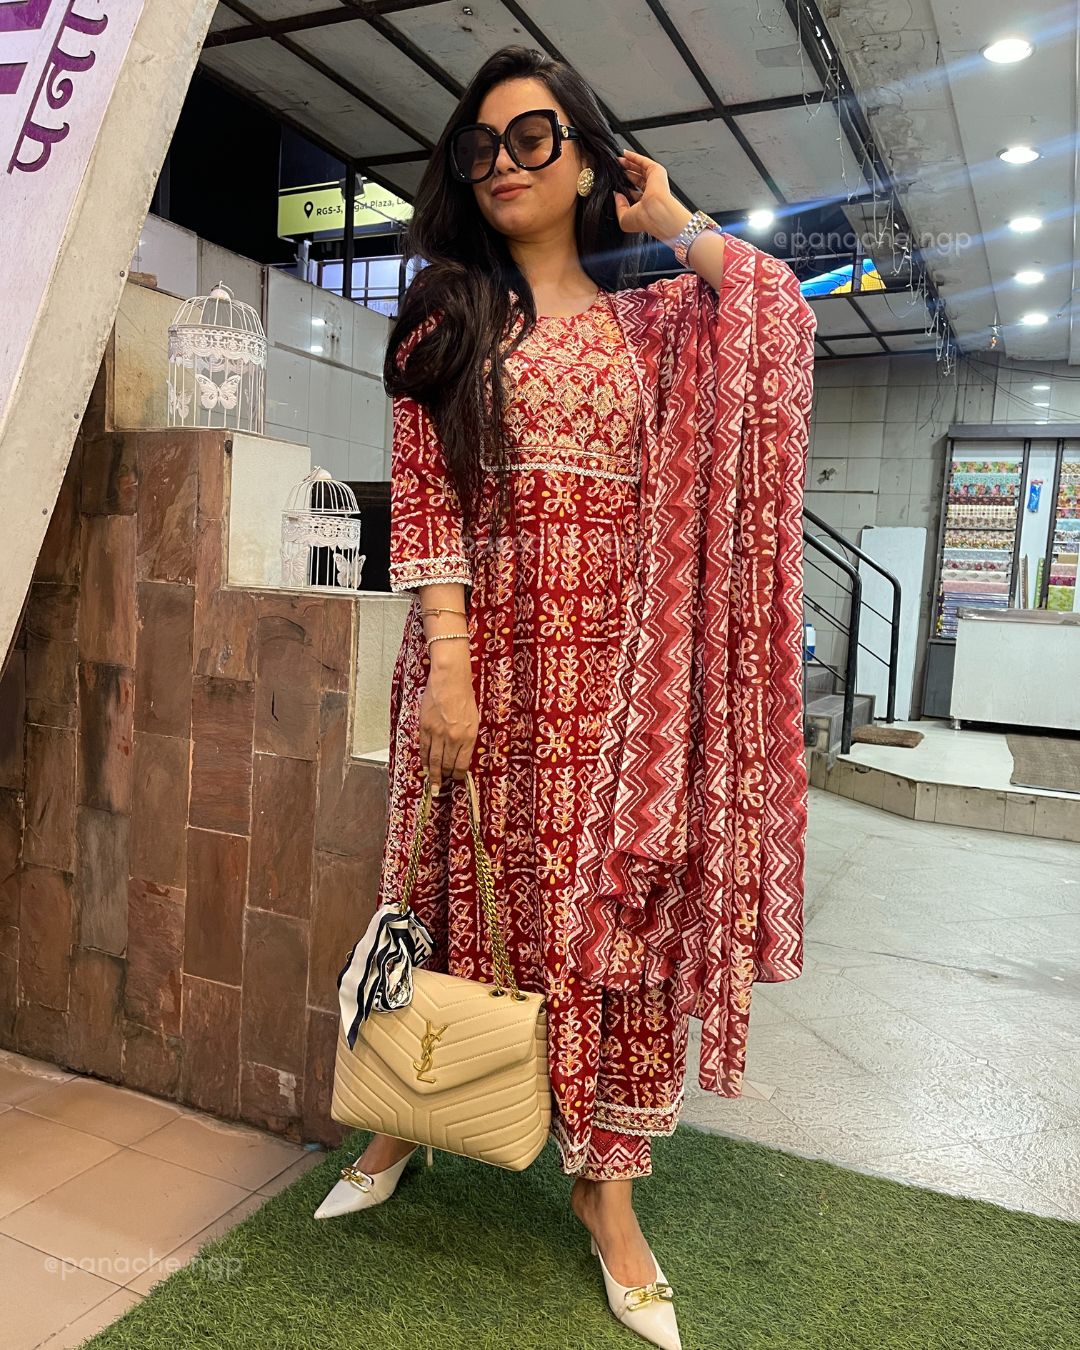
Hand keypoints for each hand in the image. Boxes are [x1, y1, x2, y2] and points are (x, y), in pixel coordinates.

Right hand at [418, 655, 477, 795]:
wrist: (450, 681)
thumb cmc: (464, 697)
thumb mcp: (473, 719)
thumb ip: (467, 738)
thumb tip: (461, 753)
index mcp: (468, 737)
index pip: (462, 763)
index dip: (459, 774)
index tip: (457, 779)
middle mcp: (453, 738)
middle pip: (447, 765)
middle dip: (445, 778)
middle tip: (440, 787)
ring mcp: (438, 734)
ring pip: (434, 760)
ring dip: (433, 774)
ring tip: (432, 785)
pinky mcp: (425, 728)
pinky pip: (424, 749)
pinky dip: (424, 760)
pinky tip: (425, 767)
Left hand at [612, 149, 691, 243]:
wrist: (656, 212)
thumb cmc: (644, 219)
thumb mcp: (624, 218)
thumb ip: (619, 207)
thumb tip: (616, 195)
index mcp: (645, 205)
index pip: (634, 193)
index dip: (624, 187)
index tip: (615, 183)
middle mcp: (651, 193)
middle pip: (636, 179)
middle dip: (625, 172)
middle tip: (615, 169)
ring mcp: (654, 181)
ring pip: (640, 169)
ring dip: (629, 163)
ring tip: (618, 161)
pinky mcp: (656, 171)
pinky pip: (644, 161)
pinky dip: (634, 157)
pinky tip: (625, 154)